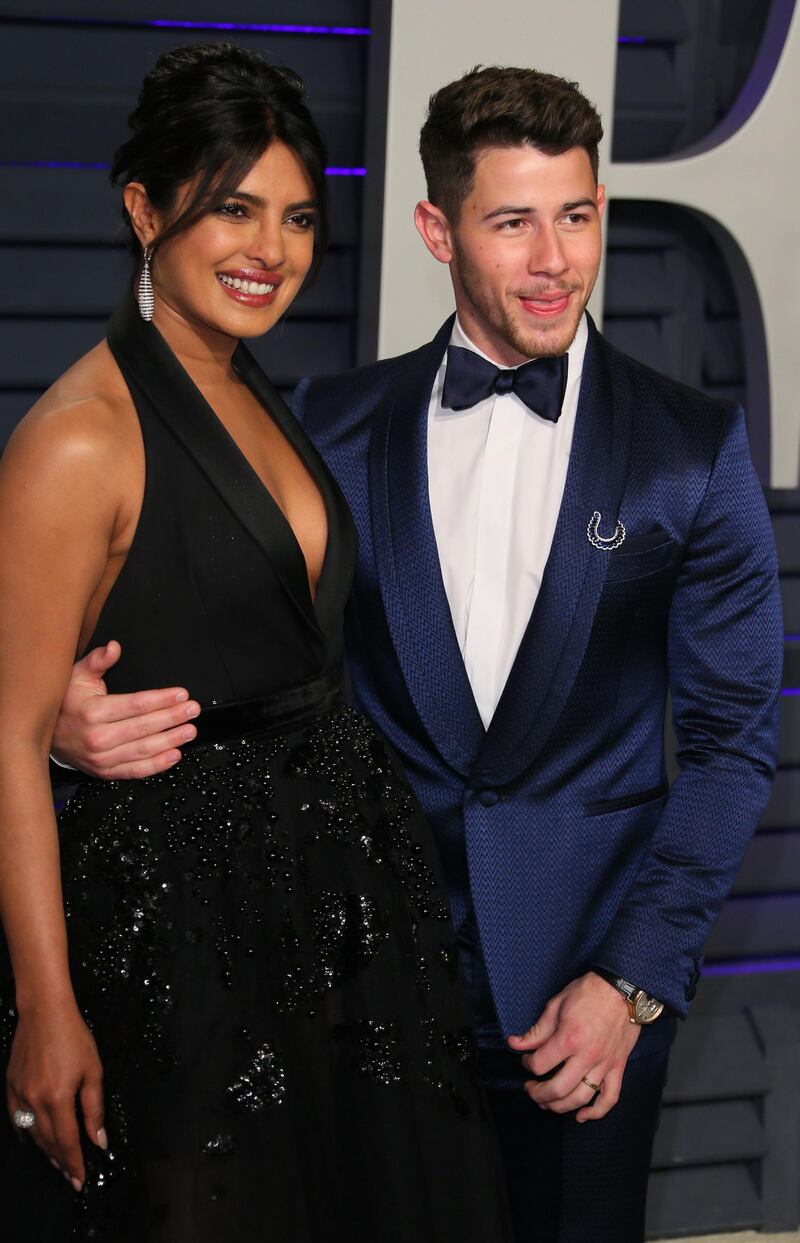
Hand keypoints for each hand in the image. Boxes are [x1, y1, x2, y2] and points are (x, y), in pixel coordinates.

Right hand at [7, 1001, 105, 1189]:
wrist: (44, 1013)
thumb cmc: (73, 1037)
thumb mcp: (93, 1070)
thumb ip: (95, 1108)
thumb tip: (99, 1139)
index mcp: (58, 1099)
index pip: (67, 1142)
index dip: (74, 1163)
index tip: (80, 1180)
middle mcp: (35, 1102)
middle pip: (48, 1142)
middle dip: (61, 1162)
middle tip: (71, 1176)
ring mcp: (19, 1095)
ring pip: (32, 1133)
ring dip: (45, 1151)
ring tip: (58, 1163)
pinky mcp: (10, 1087)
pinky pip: (17, 1119)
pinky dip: (27, 1133)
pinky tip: (34, 1139)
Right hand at [51, 641, 200, 778]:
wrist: (47, 735)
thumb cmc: (66, 704)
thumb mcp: (77, 676)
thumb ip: (97, 661)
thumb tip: (114, 647)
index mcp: (92, 711)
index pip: (136, 704)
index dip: (161, 699)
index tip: (181, 694)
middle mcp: (97, 737)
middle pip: (143, 727)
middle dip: (172, 718)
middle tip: (192, 710)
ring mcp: (101, 757)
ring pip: (143, 750)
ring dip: (170, 740)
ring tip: (189, 730)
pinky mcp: (105, 772)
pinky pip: (136, 771)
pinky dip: (157, 765)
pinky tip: (174, 754)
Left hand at [507, 971, 640, 1121]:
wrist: (623, 990)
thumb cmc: (589, 992)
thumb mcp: (556, 1005)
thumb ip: (537, 1030)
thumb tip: (516, 1044)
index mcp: (569, 1038)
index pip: (540, 1064)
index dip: (527, 1065)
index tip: (526, 1060)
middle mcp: (587, 1056)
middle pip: (557, 1089)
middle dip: (538, 1093)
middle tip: (530, 1088)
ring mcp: (604, 1064)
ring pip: (580, 1098)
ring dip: (560, 1106)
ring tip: (547, 1103)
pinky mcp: (618, 1067)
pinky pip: (610, 1098)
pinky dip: (596, 1112)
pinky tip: (581, 1116)